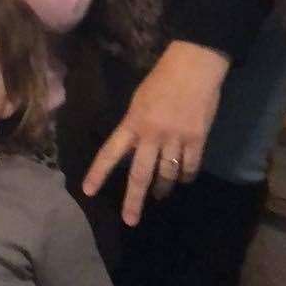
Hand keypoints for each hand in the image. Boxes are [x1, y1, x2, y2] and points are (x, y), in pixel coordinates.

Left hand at [83, 41, 230, 225]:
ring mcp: (175, 138)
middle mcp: (151, 134)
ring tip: (160, 195)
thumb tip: (134, 148)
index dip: (98, 173)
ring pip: (167, 175)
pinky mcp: (197, 139)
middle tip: (130, 220)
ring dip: (163, 188)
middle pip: (140, 174)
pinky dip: (186, 176)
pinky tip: (184, 179)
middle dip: (134, 200)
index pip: (110, 152)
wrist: (195, 65)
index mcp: (133, 123)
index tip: (87, 191)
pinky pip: (189, 167)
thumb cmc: (163, 78)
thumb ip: (135, 125)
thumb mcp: (139, 101)